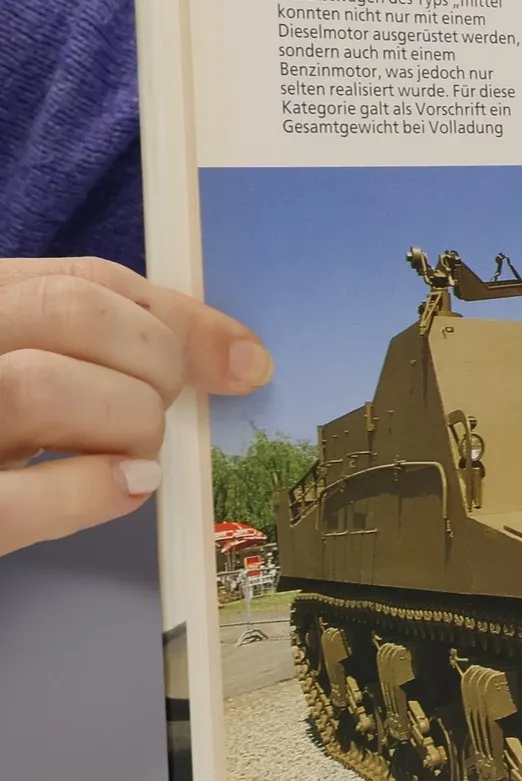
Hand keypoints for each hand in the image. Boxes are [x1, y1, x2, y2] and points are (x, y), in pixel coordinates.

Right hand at [0, 256, 270, 554]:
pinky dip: (89, 492)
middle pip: (69, 313)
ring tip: (133, 454)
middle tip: (161, 412)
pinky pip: (13, 500)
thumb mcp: (22, 362)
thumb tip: (240, 360)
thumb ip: (103, 343)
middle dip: (153, 366)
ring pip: (38, 386)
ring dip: (123, 423)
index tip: (240, 362)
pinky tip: (124, 486)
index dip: (178, 319)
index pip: (82, 279)